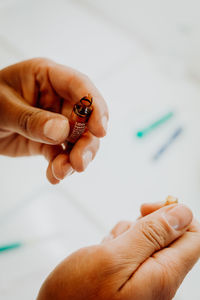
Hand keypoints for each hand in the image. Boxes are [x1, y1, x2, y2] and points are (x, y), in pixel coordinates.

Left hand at [0, 58, 107, 183]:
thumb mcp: (3, 107)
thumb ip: (31, 119)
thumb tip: (62, 131)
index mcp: (47, 77)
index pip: (79, 86)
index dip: (95, 107)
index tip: (100, 130)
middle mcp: (57, 99)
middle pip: (85, 119)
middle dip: (86, 142)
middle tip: (80, 162)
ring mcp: (55, 122)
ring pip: (78, 140)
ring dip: (75, 158)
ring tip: (62, 172)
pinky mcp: (49, 142)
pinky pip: (61, 155)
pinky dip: (61, 167)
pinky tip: (54, 176)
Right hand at [37, 202, 199, 299]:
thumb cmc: (77, 296)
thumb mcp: (113, 258)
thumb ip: (151, 234)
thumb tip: (182, 212)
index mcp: (163, 274)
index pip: (193, 235)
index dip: (175, 215)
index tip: (146, 210)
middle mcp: (159, 278)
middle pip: (169, 235)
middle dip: (144, 224)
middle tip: (122, 235)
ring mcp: (144, 278)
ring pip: (148, 238)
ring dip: (127, 233)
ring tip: (107, 248)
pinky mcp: (130, 277)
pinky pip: (133, 248)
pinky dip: (118, 243)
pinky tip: (103, 253)